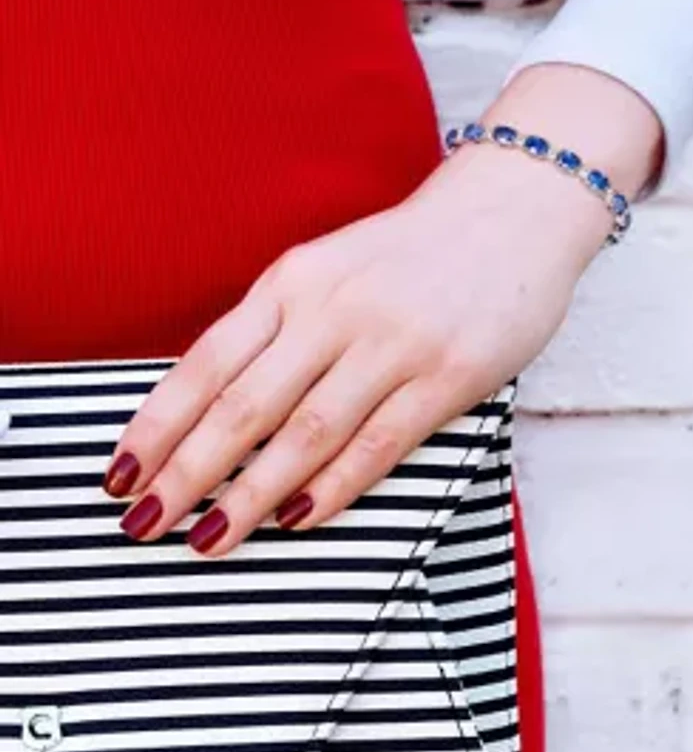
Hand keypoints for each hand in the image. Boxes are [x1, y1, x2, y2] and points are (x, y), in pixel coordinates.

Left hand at [103, 64, 661, 556]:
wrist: (512, 211)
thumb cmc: (408, 254)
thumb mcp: (326, 270)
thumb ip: (275, 329)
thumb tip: (210, 411)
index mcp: (294, 282)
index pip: (206, 363)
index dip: (158, 424)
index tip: (120, 475)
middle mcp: (335, 310)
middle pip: (245, 406)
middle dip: (187, 473)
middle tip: (144, 524)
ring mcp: (394, 343)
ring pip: (307, 433)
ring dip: (251, 494)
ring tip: (209, 539)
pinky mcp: (449, 375)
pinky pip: (380, 442)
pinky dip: (335, 487)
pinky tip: (298, 520)